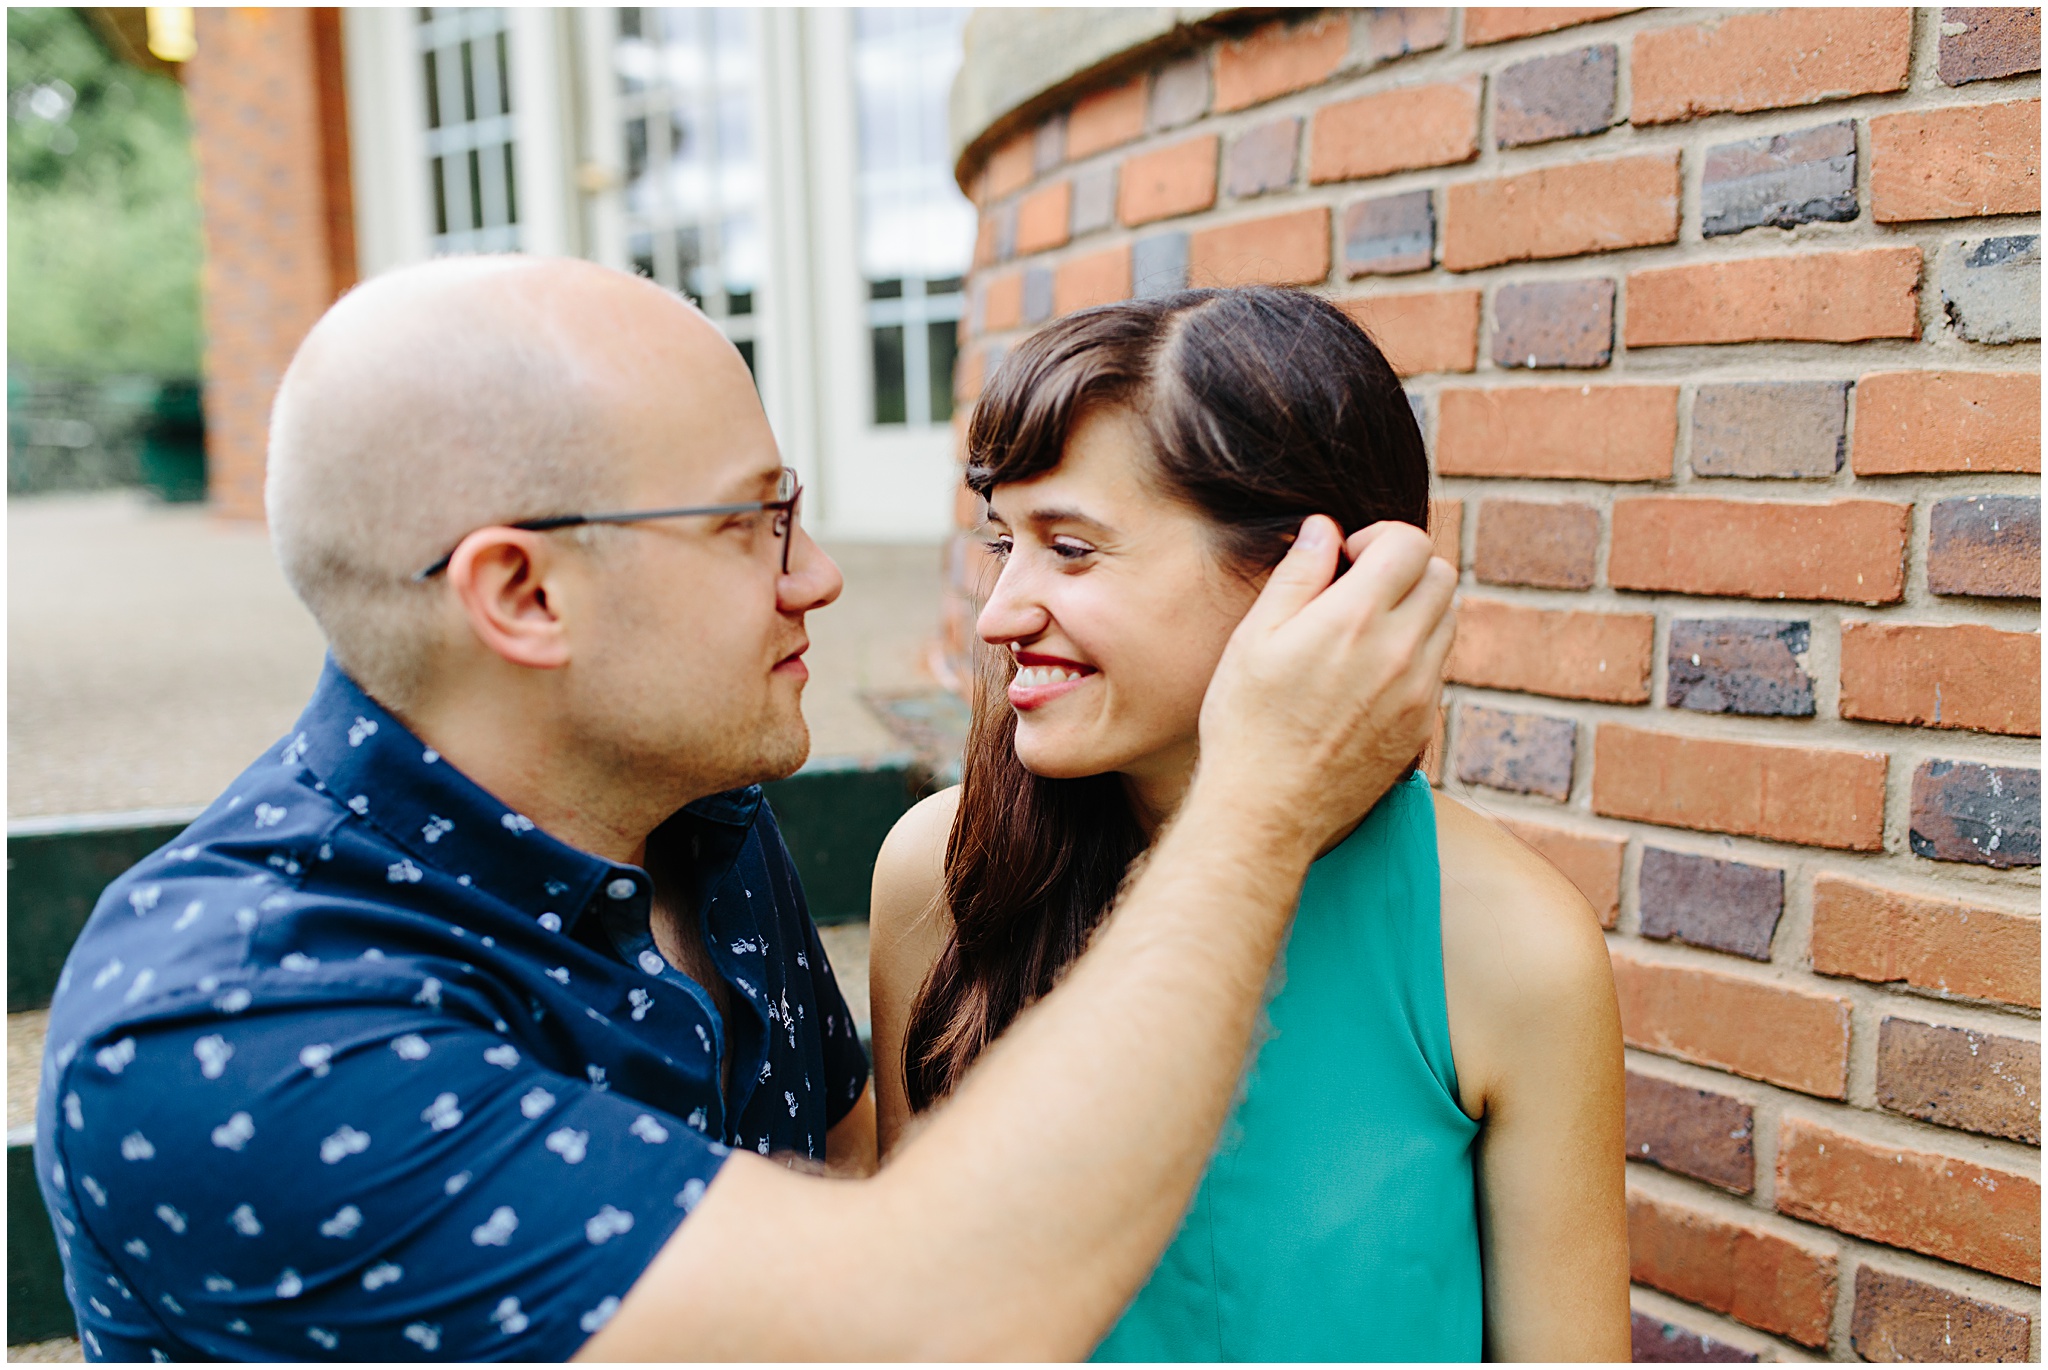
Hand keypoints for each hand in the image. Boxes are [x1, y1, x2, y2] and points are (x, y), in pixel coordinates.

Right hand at [1195, 515, 1455, 855]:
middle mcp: (1400, 650)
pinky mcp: (1422, 724)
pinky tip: (1366, 676)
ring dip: (1415, 610)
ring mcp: (1419, 691)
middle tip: (1358, 589)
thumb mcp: (1254, 637)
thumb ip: (1297, 574)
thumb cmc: (1247, 722)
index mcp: (1356, 618)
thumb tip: (1324, 529)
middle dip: (1403, 569)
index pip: (1411, 543)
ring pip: (1447, 620)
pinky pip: (1437, 667)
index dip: (1379, 538)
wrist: (1267, 809)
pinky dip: (1414, 654)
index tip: (1347, 558)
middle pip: (1441, 575)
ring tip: (1363, 632)